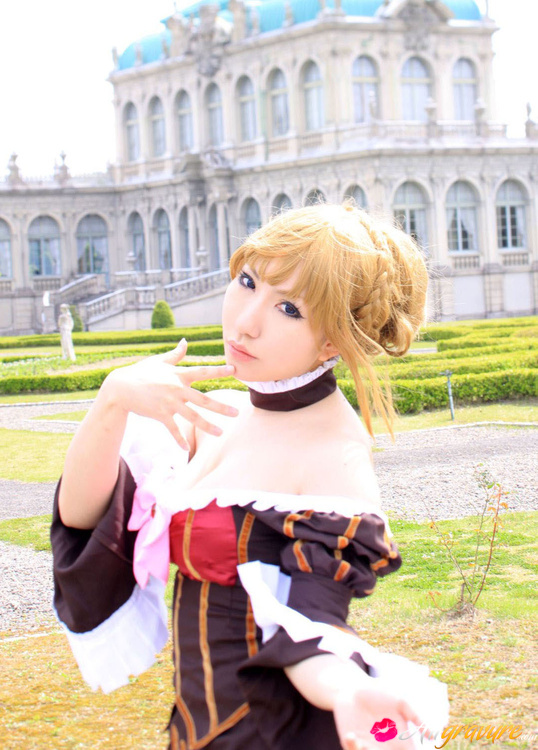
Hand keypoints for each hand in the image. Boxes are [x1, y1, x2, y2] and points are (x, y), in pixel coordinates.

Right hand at [101, 338, 237, 449]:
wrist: (121, 387)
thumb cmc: (141, 371)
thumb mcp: (159, 361)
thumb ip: (175, 354)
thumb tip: (185, 341)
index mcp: (178, 374)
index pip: (202, 372)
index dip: (218, 371)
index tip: (233, 370)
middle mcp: (177, 389)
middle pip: (203, 399)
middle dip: (221, 407)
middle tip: (237, 412)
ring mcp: (169, 403)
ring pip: (192, 417)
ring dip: (207, 425)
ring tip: (221, 432)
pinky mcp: (160, 414)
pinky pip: (172, 429)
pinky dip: (179, 439)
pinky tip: (187, 448)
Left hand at [333, 679, 434, 749]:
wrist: (352, 687)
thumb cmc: (377, 693)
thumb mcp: (400, 702)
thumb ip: (416, 717)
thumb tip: (432, 735)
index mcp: (399, 740)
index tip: (410, 748)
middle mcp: (385, 747)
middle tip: (380, 743)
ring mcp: (368, 746)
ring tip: (364, 743)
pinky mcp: (352, 744)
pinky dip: (353, 746)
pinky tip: (352, 735)